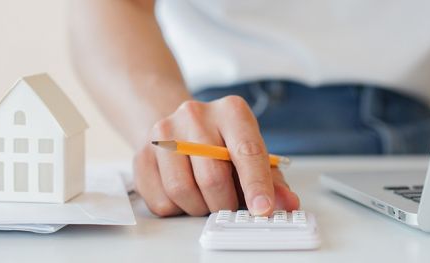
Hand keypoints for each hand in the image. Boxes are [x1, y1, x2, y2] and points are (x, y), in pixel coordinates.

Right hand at [133, 96, 300, 216]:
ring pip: (182, 190)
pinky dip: (176, 209)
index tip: (262, 209)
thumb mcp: (251, 153)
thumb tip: (287, 202)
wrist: (178, 126)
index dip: (256, 185)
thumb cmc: (221, 143)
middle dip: (224, 203)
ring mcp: (164, 132)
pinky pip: (160, 199)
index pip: (247, 151)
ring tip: (205, 199)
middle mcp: (196, 114)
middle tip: (228, 205)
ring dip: (199, 208)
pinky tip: (184, 195)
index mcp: (231, 111)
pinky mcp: (142, 154)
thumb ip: (272, 180)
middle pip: (212, 176)